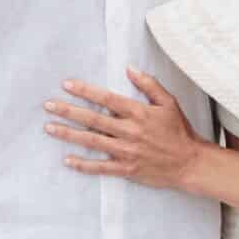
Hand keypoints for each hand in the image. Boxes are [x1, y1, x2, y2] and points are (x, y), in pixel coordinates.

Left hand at [44, 69, 206, 188]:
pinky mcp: (127, 169)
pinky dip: (83, 165)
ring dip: (69, 134)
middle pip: (92, 119)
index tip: (67, 84)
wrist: (189, 163)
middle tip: (48, 106)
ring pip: (92, 141)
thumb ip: (149, 85)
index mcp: (138, 112)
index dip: (85, 91)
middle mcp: (129, 131)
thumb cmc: (179, 131)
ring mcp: (126, 151)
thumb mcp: (168, 103)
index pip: (106, 99)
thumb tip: (129, 69)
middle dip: (68, 111)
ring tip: (50, 128)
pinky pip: (100, 167)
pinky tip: (67, 160)